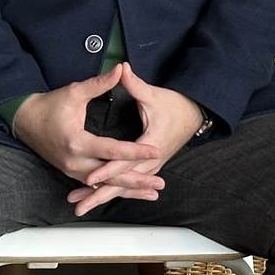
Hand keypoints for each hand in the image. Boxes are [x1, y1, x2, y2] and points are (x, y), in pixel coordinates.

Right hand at [12, 65, 163, 197]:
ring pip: (104, 186)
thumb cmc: (50, 105)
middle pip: (111, 176)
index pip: (112, 150)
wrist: (25, 121)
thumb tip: (120, 69)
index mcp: (77, 142)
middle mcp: (75, 162)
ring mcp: (73, 171)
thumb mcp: (74, 92)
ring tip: (152, 194)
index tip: (154, 151)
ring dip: (129, 190)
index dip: (135, 151)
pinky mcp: (72, 173)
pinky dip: (114, 190)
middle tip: (160, 185)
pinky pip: (96, 186)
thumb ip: (99, 84)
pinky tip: (130, 194)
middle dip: (137, 181)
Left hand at [67, 64, 202, 215]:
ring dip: (103, 196)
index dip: (107, 168)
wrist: (194, 115)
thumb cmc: (175, 105)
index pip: (125, 160)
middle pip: (122, 181)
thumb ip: (135, 85)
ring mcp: (151, 166)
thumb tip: (121, 68)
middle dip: (100, 194)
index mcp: (151, 143)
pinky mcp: (149, 167)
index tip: (90, 177)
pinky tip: (99, 197)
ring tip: (82, 206)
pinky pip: (129, 183)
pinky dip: (114, 191)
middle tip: (79, 206)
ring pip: (124, 186)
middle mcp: (152, 160)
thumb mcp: (154, 95)